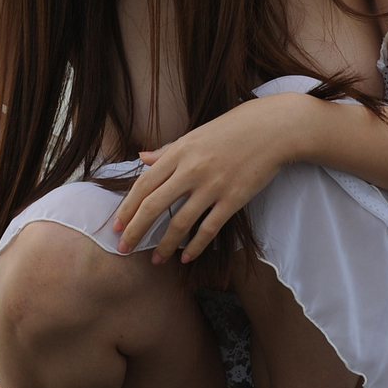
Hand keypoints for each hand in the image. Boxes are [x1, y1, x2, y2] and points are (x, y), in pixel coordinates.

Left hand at [111, 93, 306, 264]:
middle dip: (135, 230)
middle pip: (154, 206)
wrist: (271, 129)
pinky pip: (209, 229)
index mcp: (179, 152)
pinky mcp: (233, 199)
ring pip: (180, 223)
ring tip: (156, 259)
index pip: (144, 185)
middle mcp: (191, 170)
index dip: (127, 208)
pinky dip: (195, 246)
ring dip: (165, 245)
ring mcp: (212, 186)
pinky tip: (186, 257)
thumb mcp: (195, 135)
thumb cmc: (232, 129)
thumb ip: (167, 150)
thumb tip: (141, 157)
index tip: (116, 226)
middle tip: (124, 249)